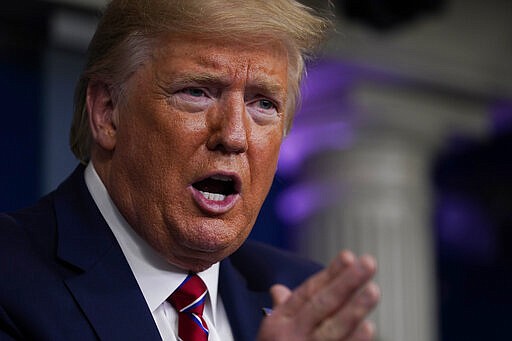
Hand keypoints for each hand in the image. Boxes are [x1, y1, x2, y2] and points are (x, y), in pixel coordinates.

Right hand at [257, 251, 379, 340]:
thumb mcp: (271, 333)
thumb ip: (282, 309)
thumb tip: (279, 289)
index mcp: (278, 322)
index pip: (307, 291)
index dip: (330, 273)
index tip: (349, 256)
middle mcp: (290, 336)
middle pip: (322, 305)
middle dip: (346, 282)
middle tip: (368, 263)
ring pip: (333, 329)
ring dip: (355, 309)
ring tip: (374, 290)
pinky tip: (369, 327)